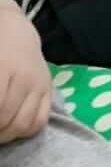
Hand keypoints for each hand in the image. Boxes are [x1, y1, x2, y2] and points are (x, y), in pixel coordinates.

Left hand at [0, 5, 52, 142]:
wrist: (13, 31)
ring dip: (5, 135)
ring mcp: (40, 84)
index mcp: (4, 68)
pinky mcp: (49, 90)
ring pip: (23, 125)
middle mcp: (25, 77)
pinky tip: (12, 128)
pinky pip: (40, 121)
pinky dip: (24, 131)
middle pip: (5, 119)